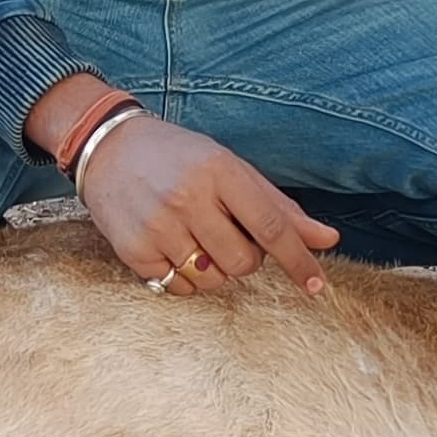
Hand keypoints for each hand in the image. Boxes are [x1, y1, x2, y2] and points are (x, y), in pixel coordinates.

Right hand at [75, 111, 339, 296]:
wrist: (108, 148)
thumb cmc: (180, 158)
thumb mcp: (231, 168)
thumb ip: (279, 207)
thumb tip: (328, 239)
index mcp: (220, 171)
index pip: (271, 226)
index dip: (298, 260)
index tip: (316, 286)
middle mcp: (188, 198)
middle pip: (243, 262)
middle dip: (245, 259)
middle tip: (225, 233)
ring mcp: (158, 226)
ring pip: (212, 280)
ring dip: (215, 270)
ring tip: (197, 239)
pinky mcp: (133, 250)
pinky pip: (178, 288)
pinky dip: (186, 277)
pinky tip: (174, 247)